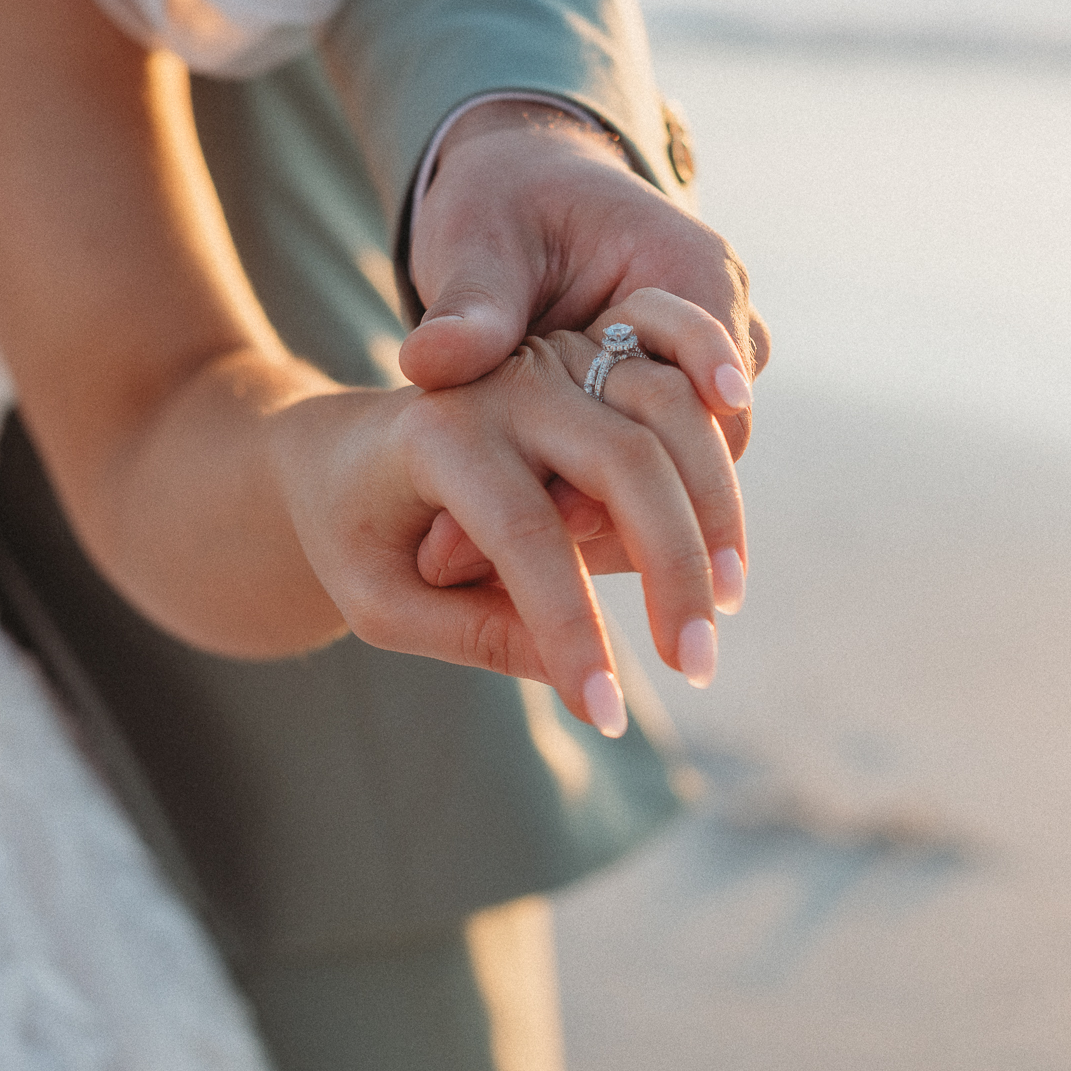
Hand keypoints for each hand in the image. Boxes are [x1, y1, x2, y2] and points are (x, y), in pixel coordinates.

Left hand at [279, 313, 743, 734]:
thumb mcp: (382, 604)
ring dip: (715, 512)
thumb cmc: (354, 536)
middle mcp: (504, 380)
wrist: (340, 448)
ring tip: (725, 609)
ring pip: (669, 415)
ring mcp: (557, 358)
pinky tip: (730, 548)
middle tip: (696, 666)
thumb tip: (585, 684)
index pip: (525, 533)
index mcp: (434, 433)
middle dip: (674, 567)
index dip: (571, 627)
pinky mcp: (595, 358)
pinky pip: (678, 394)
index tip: (606, 712)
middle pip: (621, 462)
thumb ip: (477, 635)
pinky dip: (716, 460)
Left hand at [400, 103, 764, 600]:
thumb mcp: (475, 238)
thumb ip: (468, 305)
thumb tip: (434, 363)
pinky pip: (652, 477)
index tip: (611, 529)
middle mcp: (715, 326)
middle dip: (655, 537)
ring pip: (684, 478)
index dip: (668, 467)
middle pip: (708, 453)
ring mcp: (696, 372)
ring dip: (630, 546)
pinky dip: (607, 526)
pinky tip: (555, 592)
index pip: (707, 388)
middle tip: (583, 604)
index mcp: (688, 270)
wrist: (517, 188)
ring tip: (558, 624)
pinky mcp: (663, 405)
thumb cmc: (499, 200)